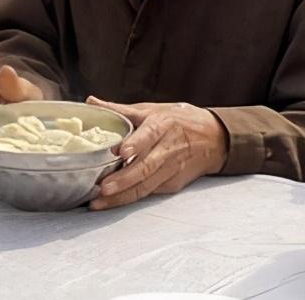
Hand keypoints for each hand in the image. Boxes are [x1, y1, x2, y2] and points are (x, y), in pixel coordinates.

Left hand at [87, 97, 228, 210]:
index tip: (121, 152)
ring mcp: (171, 169)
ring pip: (146, 186)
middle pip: (146, 167)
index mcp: (162, 125)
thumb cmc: (177, 121)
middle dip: (123, 180)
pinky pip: (149, 192)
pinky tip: (112, 202)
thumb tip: (90, 102)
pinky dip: (130, 198)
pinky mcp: (172, 184)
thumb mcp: (151, 109)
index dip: (136, 144)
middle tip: (102, 187)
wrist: (214, 138)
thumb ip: (119, 109)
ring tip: (100, 201)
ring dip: (122, 196)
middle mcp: (168, 149)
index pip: (149, 135)